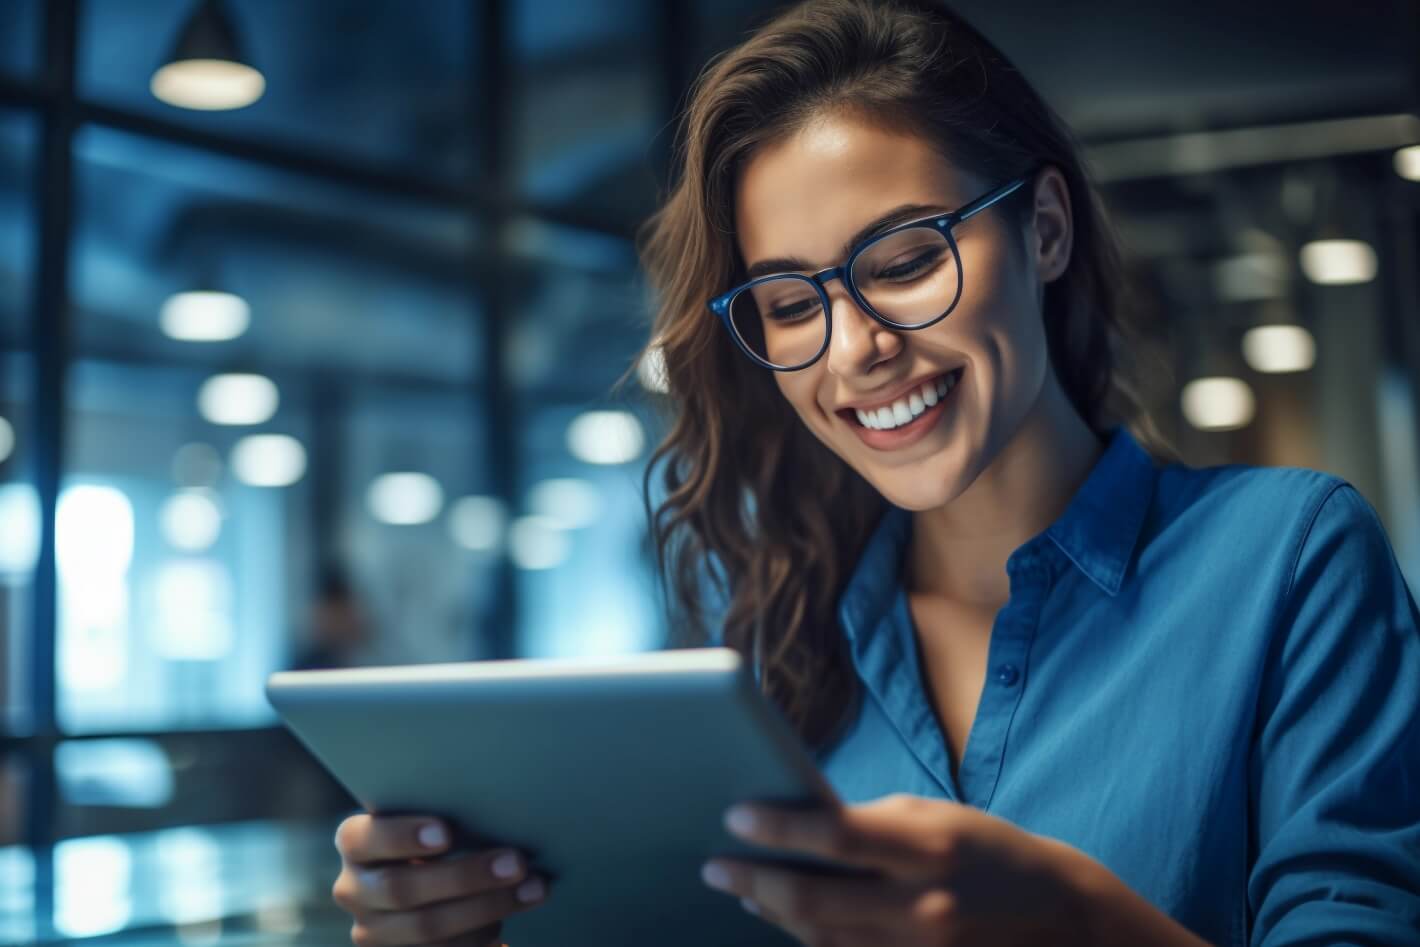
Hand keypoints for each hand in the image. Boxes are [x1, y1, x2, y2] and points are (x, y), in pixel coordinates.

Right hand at [332, 813, 548, 945]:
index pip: (365, 839)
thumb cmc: (436, 837)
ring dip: (486, 910)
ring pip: (425, 929)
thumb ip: (446, 820)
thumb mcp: (428, 820)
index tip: (448, 834)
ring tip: (533, 891)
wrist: (420, 883)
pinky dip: (479, 942)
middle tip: (517, 863)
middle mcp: (353, 889)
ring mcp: (371, 931)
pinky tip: (506, 934)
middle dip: (465, 877)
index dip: (403, 837)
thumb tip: (502, 809)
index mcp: (354, 843)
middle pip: (402, 889)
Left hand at [700, 793, 1093, 946]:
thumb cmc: (985, 850)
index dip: (778, 828)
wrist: (1061, 918)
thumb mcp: (933, 818)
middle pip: (814, 900)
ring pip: (821, 940)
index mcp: (928, 846)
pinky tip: (780, 919)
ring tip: (740, 887)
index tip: (734, 816)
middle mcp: (923, 905)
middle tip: (714, 865)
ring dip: (771, 912)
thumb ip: (867, 824)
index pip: (836, 835)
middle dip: (753, 880)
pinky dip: (808, 941)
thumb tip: (795, 827)